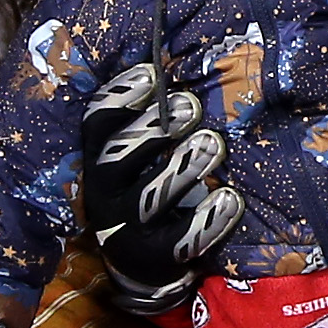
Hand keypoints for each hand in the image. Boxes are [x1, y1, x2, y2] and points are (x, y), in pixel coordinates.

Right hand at [76, 61, 239, 310]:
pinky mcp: (157, 257)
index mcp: (97, 162)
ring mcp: (129, 229)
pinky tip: (230, 197)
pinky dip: (209, 218)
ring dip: (184, 168)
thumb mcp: (134, 158)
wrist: (141, 264)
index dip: (119, 97)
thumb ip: (147, 120)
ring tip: (213, 143)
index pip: (96, 125)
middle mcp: (105, 195)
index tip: (152, 73)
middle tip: (189, 105)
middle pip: (118, 157)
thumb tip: (169, 63)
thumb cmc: (146, 189)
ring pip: (151, 197)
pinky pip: (183, 238)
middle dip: (154, 129)